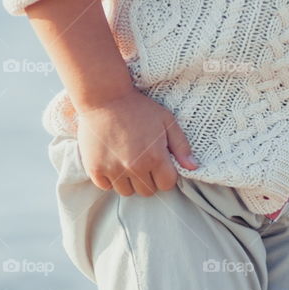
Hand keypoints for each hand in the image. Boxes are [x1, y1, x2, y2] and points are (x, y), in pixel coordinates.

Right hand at [76, 89, 198, 195]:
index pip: (166, 185)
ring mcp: (114, 169)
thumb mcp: (166, 121)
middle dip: (149, 179)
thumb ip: (181, 146)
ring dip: (129, 181)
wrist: (104, 97)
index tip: (159, 164)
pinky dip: (110, 180)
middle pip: (147, 191)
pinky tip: (112, 163)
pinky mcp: (95, 169)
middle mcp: (135, 167)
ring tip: (127, 162)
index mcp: (155, 157)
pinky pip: (106, 187)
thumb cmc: (138, 108)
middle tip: (143, 161)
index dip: (165, 175)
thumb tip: (193, 167)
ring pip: (127, 192)